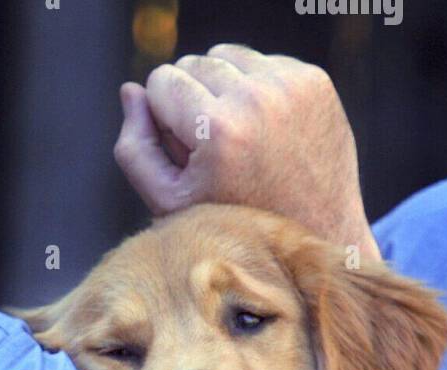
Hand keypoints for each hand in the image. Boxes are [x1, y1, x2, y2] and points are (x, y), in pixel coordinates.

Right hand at [114, 46, 377, 256]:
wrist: (310, 237)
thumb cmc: (231, 225)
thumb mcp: (167, 202)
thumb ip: (135, 148)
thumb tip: (131, 89)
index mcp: (219, 129)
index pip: (161, 80)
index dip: (162, 116)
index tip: (185, 152)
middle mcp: (258, 99)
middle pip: (193, 62)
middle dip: (191, 100)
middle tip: (213, 150)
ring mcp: (292, 86)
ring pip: (227, 56)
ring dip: (221, 89)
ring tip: (235, 138)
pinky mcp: (315, 81)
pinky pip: (263, 63)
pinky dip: (255, 89)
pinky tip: (264, 130)